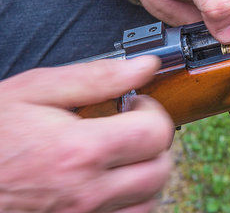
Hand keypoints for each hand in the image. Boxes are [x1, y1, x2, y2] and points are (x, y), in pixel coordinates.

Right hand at [0, 57, 173, 211]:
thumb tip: (145, 66)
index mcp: (78, 151)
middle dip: (154, 143)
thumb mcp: (34, 91)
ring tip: (120, 156)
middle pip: (159, 171)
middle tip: (131, 128)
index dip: (153, 112)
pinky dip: (128, 204)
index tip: (136, 106)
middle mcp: (84, 193)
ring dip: (144, 176)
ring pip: (147, 202)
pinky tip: (108, 184)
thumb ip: (97, 77)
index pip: (155, 134)